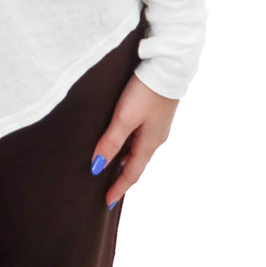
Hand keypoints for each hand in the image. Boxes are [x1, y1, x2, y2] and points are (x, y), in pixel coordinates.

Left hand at [91, 75, 180, 209]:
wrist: (168, 65)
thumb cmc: (145, 91)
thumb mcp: (124, 118)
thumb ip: (111, 142)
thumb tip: (97, 168)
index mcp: (150, 144)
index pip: (132, 174)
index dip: (118, 188)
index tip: (106, 202)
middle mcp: (155, 138)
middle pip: (136, 163)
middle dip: (121, 177)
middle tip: (105, 188)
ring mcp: (157, 125)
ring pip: (138, 149)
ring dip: (124, 160)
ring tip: (109, 167)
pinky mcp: (155, 112)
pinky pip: (140, 137)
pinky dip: (128, 145)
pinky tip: (120, 139)